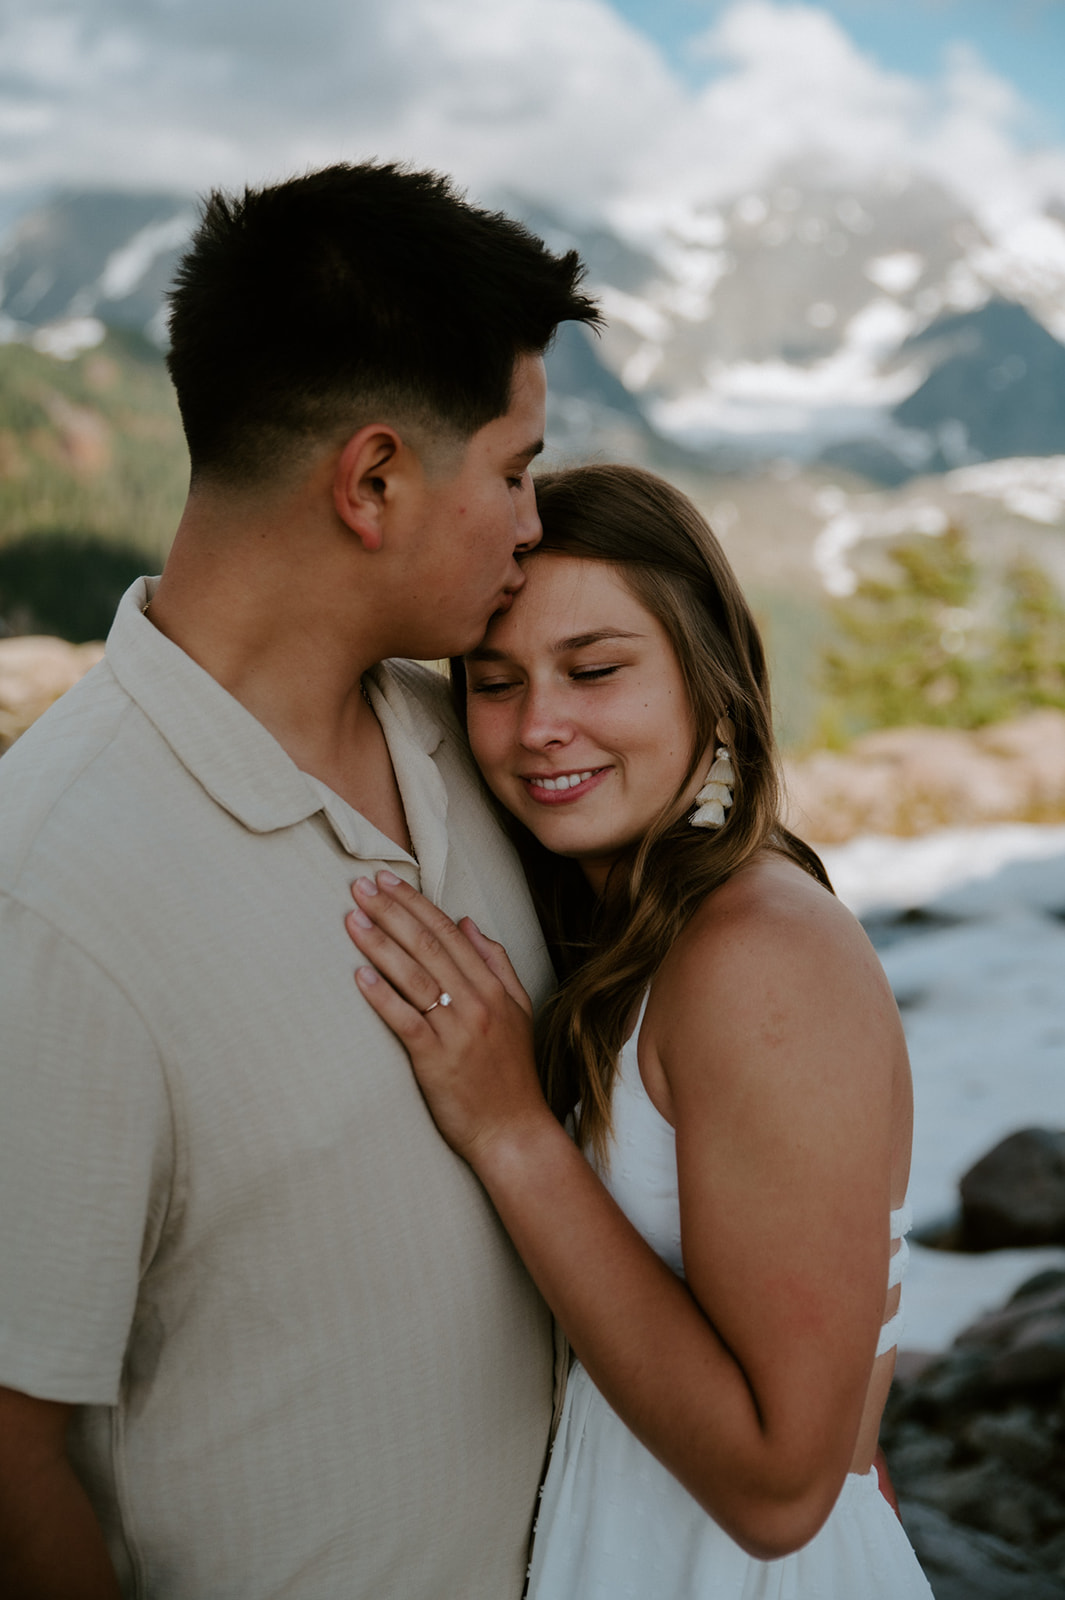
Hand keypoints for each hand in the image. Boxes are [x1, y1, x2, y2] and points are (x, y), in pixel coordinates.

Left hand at [346, 872, 549, 1164]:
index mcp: (493, 988)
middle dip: (391, 912)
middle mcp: (475, 1003)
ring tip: (352, 919)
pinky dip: (382, 996)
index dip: (415, 903)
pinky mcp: (435, 1060)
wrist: (514, 1131)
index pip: (448, 933)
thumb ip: (496, 963)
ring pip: (413, 977)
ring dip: (380, 944)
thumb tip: (467, 923)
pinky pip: (405, 1021)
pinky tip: (359, 975)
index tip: (388, 880)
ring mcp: (456, 1031)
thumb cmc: (511, 1073)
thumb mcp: (518, 1010)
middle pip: (427, 946)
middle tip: (360, 886)